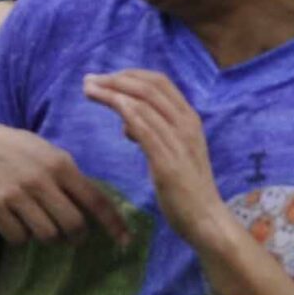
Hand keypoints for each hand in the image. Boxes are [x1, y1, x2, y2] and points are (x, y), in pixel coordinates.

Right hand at [0, 123, 131, 245]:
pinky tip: (17, 222)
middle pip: (73, 225)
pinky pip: (19, 238)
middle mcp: (39, 179)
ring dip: (49, 237)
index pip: (95, 200)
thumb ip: (73, 180)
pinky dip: (22, 236)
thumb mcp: (51, 156)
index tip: (125, 241)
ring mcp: (15, 194)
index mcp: (60, 164)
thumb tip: (102, 213)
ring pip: (47, 236)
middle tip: (73, 236)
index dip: (114, 224)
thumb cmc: (23, 153)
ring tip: (41, 224)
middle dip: (77, 236)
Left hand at [82, 70, 226, 247]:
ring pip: (143, 103)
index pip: (160, 82)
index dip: (130, 75)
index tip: (105, 78)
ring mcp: (178, 141)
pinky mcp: (167, 161)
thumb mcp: (171, 152)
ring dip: (112, 92)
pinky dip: (125, 111)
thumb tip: (127, 122)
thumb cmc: (185, 188)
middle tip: (89, 80)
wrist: (205, 219)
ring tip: (88, 89)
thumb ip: (153, 133)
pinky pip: (144, 128)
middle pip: (149, 87)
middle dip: (116, 79)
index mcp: (189, 119)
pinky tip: (108, 104)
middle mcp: (187, 124)